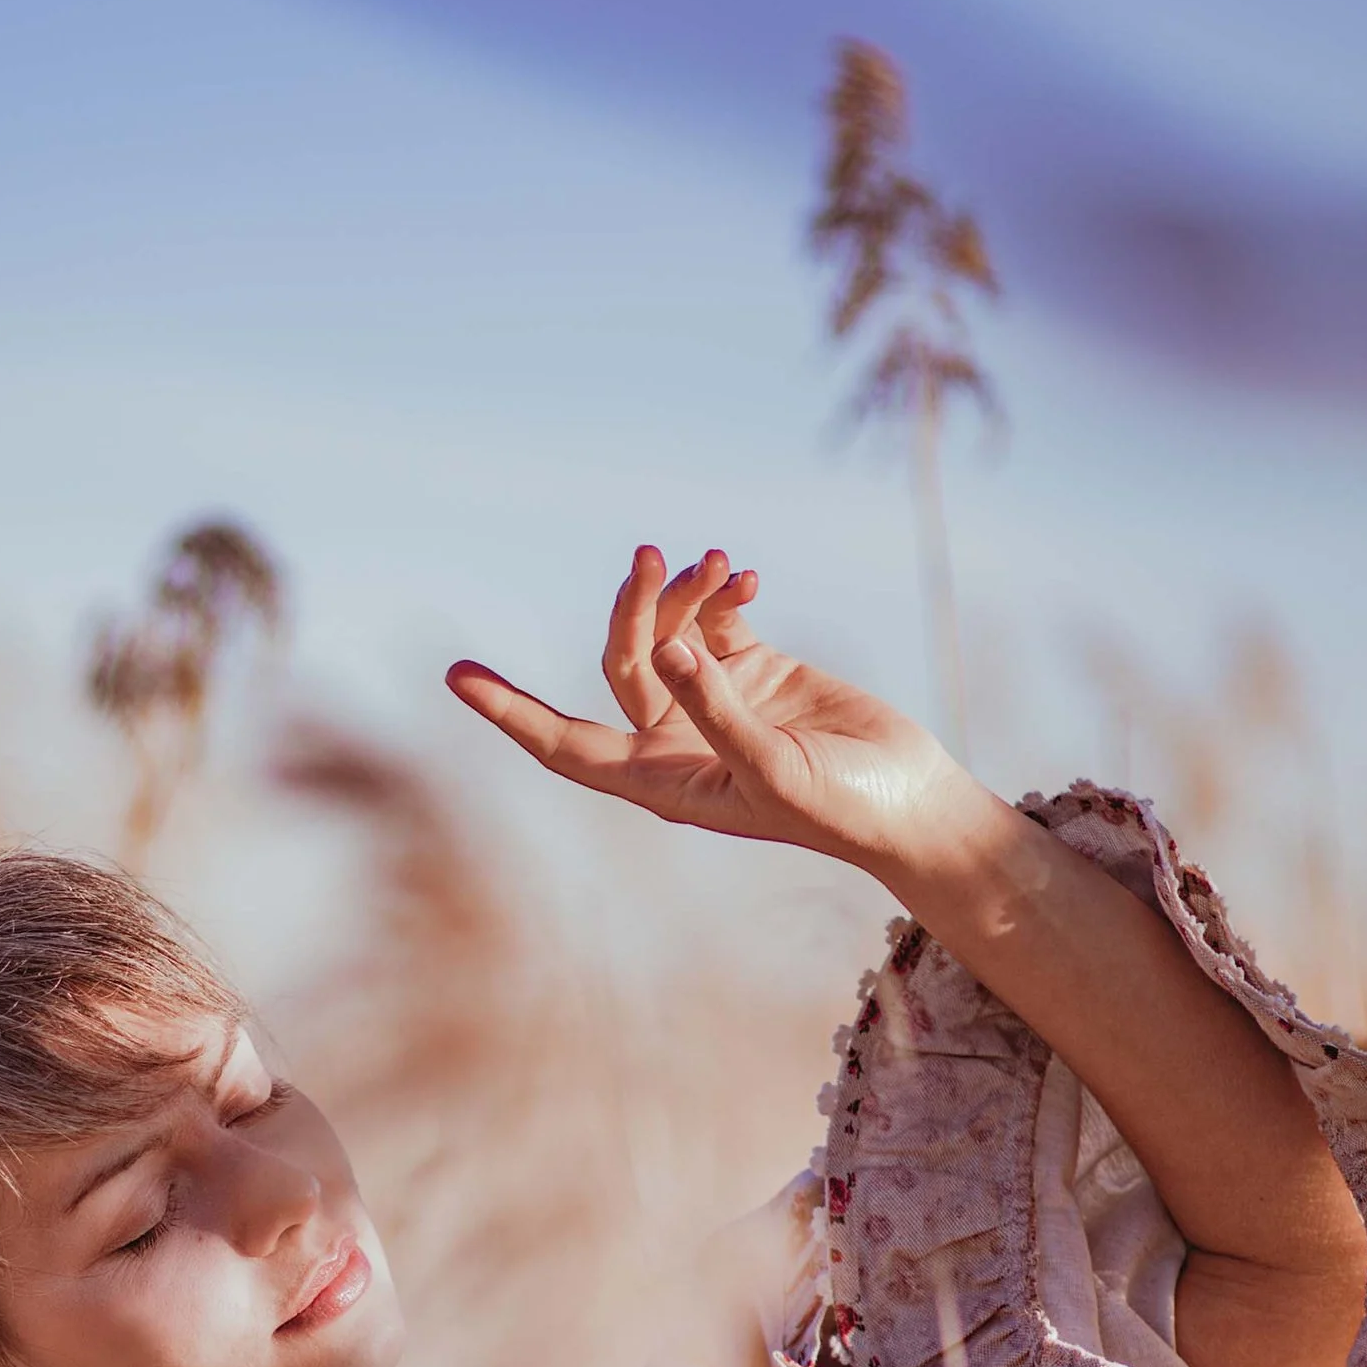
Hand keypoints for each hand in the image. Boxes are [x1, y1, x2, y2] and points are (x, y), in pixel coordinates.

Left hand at [446, 546, 981, 888]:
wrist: (908, 800)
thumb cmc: (839, 808)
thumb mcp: (772, 768)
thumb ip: (719, 711)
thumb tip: (671, 651)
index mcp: (661, 783)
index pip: (565, 746)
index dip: (511, 713)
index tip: (458, 677)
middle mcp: (676, 742)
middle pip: (621, 667)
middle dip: (631, 611)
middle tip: (652, 558)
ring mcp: (714, 703)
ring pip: (669, 633)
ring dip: (685, 593)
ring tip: (719, 563)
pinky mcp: (757, 671)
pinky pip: (717, 619)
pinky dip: (723, 592)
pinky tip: (744, 575)